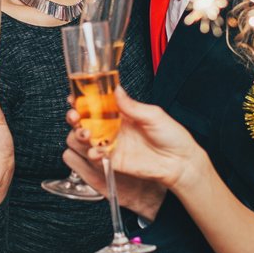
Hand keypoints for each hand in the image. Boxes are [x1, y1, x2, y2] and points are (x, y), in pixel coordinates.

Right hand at [67, 86, 206, 190]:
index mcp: (122, 112)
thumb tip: (116, 90)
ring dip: (80, 134)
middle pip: (87, 119)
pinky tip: (95, 151)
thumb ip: (132, 105)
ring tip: (84, 132)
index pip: (98, 103)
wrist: (180, 162)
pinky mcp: (114, 160)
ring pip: (87, 137)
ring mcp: (112, 144)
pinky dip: (92, 154)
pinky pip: (97, 156)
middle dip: (75, 116)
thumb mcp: (153, 115)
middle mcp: (114, 127)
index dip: (84, 99)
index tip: (74, 96)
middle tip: (74, 114)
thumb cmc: (172, 136)